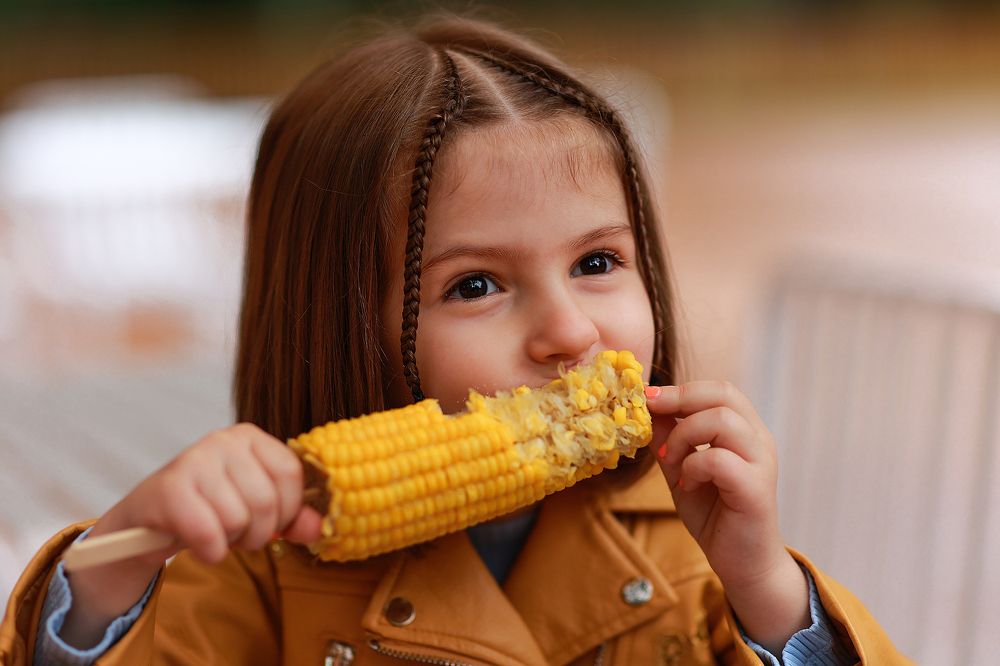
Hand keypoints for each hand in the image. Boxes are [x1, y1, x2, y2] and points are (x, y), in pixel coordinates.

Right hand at [61, 423, 322, 648]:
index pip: (291, 473)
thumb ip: (291, 517)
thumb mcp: (254, 507)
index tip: (271, 523)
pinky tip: (201, 546)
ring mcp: (194, 459)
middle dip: (258, 533)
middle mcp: (223, 440)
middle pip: (267, 501)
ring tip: (214, 533)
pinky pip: (210, 533)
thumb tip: (317, 527)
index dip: (288, 510)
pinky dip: (210, 551)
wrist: (146, 521)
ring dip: (230, 542)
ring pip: (239, 519)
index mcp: (250, 437)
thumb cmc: (208, 509)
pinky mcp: (169, 488)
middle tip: (237, 535)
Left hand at [644, 381, 808, 652]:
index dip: (681, 388)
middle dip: (679, 399)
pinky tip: (686, 485)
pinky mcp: (756, 489)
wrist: (742, 563)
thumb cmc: (715, 515)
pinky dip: (693, 466)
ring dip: (684, 436)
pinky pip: (719, 459)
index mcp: (745, 432)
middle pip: (723, 394)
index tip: (647, 397)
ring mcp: (762, 463)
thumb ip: (668, 439)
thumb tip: (646, 406)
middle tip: (650, 412)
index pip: (719, 390)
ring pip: (722, 420)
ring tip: (672, 461)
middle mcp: (759, 441)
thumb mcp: (681, 468)